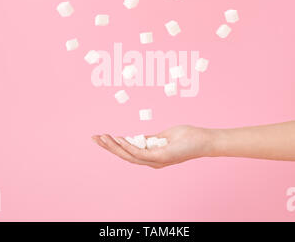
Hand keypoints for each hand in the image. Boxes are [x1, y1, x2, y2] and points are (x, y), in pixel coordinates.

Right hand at [92, 125, 214, 168]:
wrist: (204, 140)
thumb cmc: (186, 137)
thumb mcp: (163, 136)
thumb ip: (150, 139)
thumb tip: (136, 138)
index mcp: (151, 155)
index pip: (128, 152)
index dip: (114, 145)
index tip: (102, 136)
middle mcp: (152, 161)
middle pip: (125, 156)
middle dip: (108, 147)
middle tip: (94, 137)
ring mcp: (156, 160)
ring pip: (129, 156)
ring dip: (114, 147)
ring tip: (101, 137)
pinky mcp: (162, 157)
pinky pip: (141, 152)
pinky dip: (128, 146)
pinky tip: (119, 138)